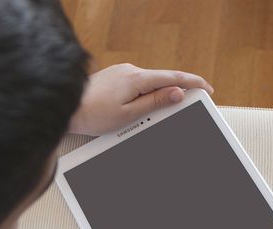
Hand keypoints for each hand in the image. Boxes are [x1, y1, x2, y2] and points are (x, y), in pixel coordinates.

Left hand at [67, 63, 213, 135]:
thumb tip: (176, 93)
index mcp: (136, 78)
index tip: (207, 89)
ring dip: (160, 94)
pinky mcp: (115, 77)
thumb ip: (154, 102)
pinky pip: (138, 84)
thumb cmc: (93, 114)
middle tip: (192, 103)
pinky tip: (145, 106)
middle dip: (179, 90)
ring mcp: (121, 72)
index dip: (193, 83)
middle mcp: (130, 70)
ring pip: (150, 82)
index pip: (173, 78)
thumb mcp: (129, 114)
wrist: (65, 105)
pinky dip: (147, 93)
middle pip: (163, 79)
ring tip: (165, 111)